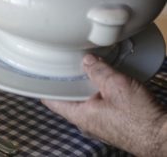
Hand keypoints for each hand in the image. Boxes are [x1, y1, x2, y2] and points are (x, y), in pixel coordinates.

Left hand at [42, 54, 166, 155]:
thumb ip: (99, 71)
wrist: (161, 136)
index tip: (42, 71)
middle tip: (68, 63)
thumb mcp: (117, 86)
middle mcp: (85, 121)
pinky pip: (97, 104)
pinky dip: (98, 92)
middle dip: (68, 81)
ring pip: (83, 100)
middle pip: (67, 98)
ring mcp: (96, 123)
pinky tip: (106, 81)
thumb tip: (87, 61)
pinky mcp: (109, 122)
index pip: (50, 100)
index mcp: (79, 115)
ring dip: (85, 85)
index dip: (45, 84)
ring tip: (88, 68)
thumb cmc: (141, 118)